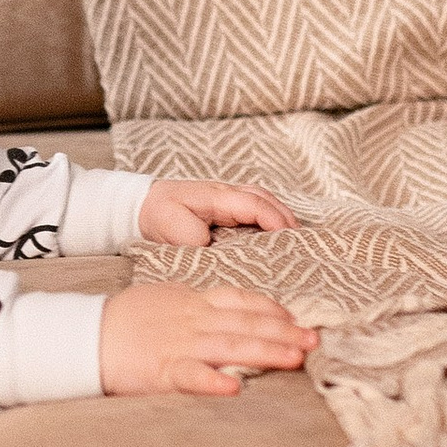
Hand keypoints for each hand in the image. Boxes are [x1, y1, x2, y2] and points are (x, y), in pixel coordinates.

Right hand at [100, 281, 318, 399]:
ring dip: (264, 352)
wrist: (84, 334)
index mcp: (192, 302)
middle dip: (283, 332)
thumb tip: (231, 315)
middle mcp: (192, 320)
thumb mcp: (165, 299)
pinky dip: (212, 381)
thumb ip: (198, 306)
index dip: (272, 310)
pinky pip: (190, 376)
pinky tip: (235, 389)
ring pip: (230, 346)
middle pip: (246, 323)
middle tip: (314, 340)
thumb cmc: (124, 320)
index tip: (297, 319)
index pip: (240, 301)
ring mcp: (179, 345)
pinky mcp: (161, 371)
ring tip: (293, 359)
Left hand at [135, 177, 301, 247]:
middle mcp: (227, 193)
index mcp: (218, 197)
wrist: (141, 207)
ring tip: (297, 238)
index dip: (275, 220)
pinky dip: (270, 216)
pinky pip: (255, 207)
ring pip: (263, 200)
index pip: (255, 204)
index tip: (290, 238)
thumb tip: (223, 253)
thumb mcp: (175, 232)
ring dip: (281, 215)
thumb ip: (201, 242)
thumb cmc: (159, 217)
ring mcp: (228, 197)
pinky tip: (278, 233)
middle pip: (266, 199)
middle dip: (287, 217)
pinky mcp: (225, 207)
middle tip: (304, 241)